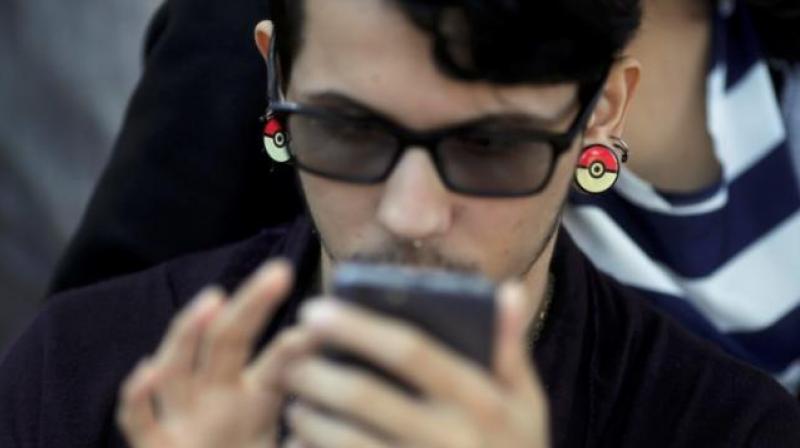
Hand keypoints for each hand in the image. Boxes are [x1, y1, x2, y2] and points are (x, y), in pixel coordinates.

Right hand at [117, 260, 316, 447]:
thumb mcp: (287, 445)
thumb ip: (312, 431)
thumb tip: (346, 392)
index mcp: (256, 398)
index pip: (279, 362)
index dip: (299, 344)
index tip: (324, 327)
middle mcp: (216, 399)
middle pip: (227, 341)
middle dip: (251, 305)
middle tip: (278, 272)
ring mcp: (182, 420)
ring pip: (179, 368)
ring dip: (190, 332)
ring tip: (213, 299)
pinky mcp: (154, 447)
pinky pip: (140, 420)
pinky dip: (138, 396)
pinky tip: (147, 370)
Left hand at [282, 283, 549, 447]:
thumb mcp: (527, 402)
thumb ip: (511, 348)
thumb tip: (506, 290)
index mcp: (481, 400)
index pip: (409, 350)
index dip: (356, 327)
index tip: (313, 309)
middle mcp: (452, 438)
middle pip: (365, 396)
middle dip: (316, 372)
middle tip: (289, 359)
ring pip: (346, 442)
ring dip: (309, 419)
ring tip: (293, 402)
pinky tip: (302, 445)